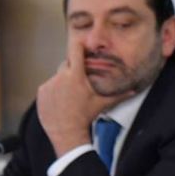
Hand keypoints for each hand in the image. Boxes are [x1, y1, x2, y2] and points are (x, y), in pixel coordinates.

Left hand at [37, 41, 132, 156]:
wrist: (67, 131)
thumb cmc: (85, 116)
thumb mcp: (102, 104)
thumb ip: (119, 95)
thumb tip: (133, 91)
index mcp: (76, 76)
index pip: (75, 50)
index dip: (79, 45)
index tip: (82, 44)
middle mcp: (60, 77)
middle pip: (66, 64)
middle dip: (73, 69)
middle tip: (80, 81)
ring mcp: (49, 84)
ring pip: (57, 76)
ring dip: (63, 81)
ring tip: (70, 95)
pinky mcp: (41, 92)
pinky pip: (48, 86)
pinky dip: (54, 90)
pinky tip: (61, 101)